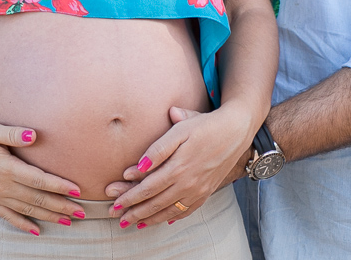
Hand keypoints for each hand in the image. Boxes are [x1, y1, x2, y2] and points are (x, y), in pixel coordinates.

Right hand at [0, 122, 84, 235]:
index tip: (78, 190)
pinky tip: (36, 230)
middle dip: (62, 206)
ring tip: (68, 222)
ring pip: (27, 210)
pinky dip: (23, 225)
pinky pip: (8, 217)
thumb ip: (13, 134)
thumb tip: (34, 136)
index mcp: (6, 167)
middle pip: (38, 199)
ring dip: (49, 216)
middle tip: (83, 212)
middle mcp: (2, 186)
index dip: (60, 186)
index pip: (40, 180)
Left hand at [103, 104, 253, 227]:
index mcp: (178, 167)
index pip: (148, 188)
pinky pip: (187, 210)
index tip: (115, 204)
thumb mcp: (180, 129)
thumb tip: (138, 166)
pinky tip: (162, 220)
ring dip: (150, 218)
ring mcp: (198, 190)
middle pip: (155, 203)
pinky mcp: (206, 192)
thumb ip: (158, 149)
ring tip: (134, 224)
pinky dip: (172, 217)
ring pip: (169, 210)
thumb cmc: (205, 126)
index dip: (130, 197)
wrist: (236, 131)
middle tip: (117, 218)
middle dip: (134, 212)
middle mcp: (187, 183)